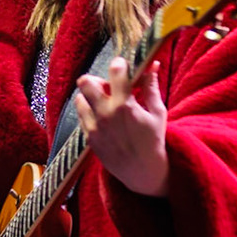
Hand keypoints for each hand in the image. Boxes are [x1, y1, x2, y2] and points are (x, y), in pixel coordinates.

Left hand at [76, 58, 167, 196]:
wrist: (143, 172)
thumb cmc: (153, 141)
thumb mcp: (157, 113)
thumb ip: (151, 87)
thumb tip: (152, 64)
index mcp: (125, 105)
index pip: (115, 71)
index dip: (118, 64)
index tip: (122, 66)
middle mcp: (106, 114)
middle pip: (85, 82)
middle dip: (96, 80)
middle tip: (108, 87)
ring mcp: (94, 126)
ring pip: (79, 99)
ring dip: (90, 97)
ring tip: (104, 104)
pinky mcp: (89, 138)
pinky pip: (81, 116)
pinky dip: (89, 113)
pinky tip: (103, 118)